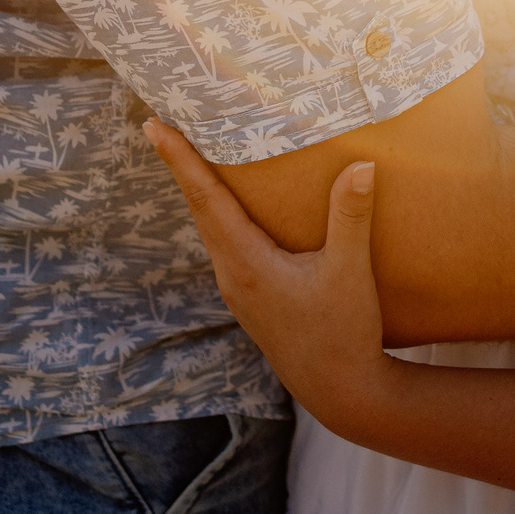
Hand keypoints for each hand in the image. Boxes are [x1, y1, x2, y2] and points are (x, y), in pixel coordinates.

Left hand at [144, 120, 395, 424]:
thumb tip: (361, 165)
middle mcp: (231, 274)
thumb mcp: (350, 273)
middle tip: (166, 123)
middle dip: (184, 165)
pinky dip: (221, 212)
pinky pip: (226, 242)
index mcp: (246, 263)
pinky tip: (232, 204)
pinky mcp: (251, 296)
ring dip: (202, 189)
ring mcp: (238, 288)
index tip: (153, 125)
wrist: (339, 391)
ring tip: (195, 153)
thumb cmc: (344, 333)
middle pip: (200, 208)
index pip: (205, 199)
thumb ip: (351, 218)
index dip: (180, 159)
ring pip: (212, 227)